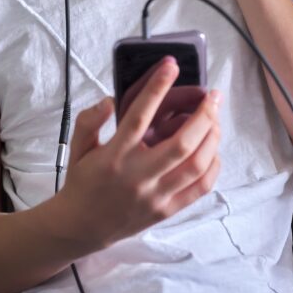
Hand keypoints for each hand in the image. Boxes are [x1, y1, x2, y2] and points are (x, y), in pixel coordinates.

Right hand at [57, 56, 222, 249]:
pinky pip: (200, 188)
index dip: (157, 87)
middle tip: (214, 95)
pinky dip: (212, 165)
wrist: (81, 227)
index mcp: (114, 156)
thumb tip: (109, 101)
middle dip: (204, 115)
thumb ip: (88, 121)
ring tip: (215, 118)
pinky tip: (212, 149)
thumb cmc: (82, 182)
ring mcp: (155, 195)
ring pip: (196, 165)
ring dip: (212, 137)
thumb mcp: (77, 148)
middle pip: (181, 143)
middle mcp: (137, 176)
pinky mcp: (166, 210)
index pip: (139, 116)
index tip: (171, 65)